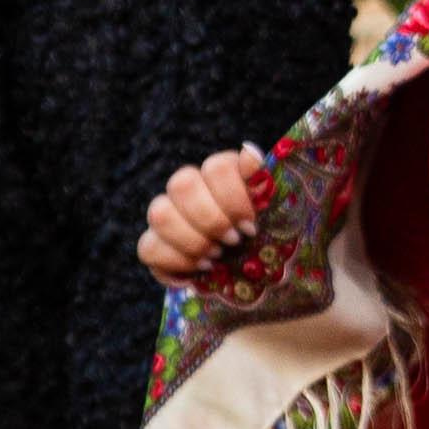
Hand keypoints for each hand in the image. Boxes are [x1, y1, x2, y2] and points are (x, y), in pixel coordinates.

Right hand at [139, 143, 273, 284]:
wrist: (259, 279)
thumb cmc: (271, 241)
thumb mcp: (281, 213)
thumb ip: (266, 182)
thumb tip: (249, 150)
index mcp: (223, 174)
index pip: (217, 166)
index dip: (233, 198)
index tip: (251, 226)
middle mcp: (191, 188)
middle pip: (181, 183)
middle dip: (210, 219)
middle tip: (233, 243)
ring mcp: (168, 215)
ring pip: (159, 213)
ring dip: (191, 240)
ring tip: (215, 259)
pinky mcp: (155, 245)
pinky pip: (147, 248)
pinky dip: (173, 264)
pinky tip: (197, 274)